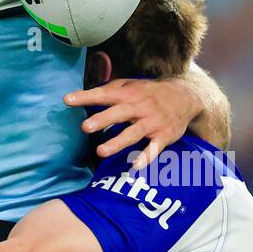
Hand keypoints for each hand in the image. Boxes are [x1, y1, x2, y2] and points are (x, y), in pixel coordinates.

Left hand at [66, 75, 201, 170]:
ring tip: (101, 152)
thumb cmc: (150, 92)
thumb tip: (86, 92)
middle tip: (84, 127)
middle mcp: (140, 107)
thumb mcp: (131, 84)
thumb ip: (110, 88)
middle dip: (102, 120)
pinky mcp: (164, 136)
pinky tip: (135, 167)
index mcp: (128, 94)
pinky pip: (155, 148)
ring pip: (134, 133)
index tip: (67, 100)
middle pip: (119, 113)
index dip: (86, 97)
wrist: (185, 97)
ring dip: (118, 142)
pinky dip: (146, 157)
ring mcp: (152, 122)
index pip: (104, 94)